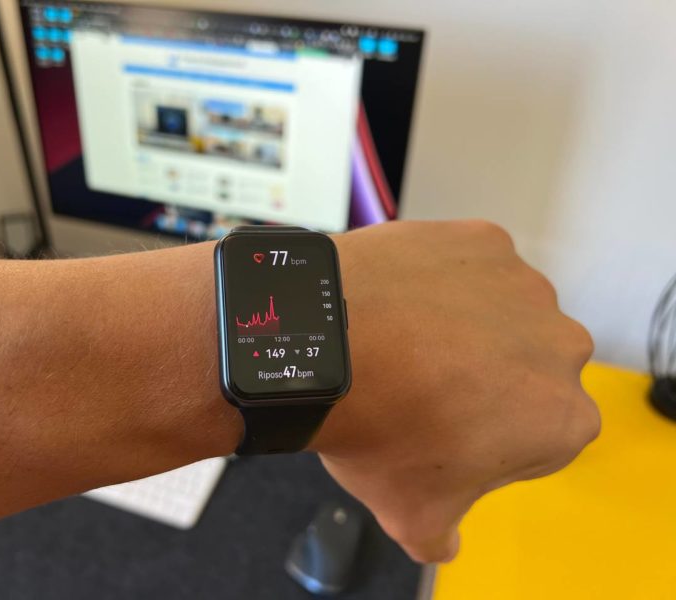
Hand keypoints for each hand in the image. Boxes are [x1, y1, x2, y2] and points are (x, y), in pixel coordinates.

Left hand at [313, 220, 599, 562]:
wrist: (323, 345)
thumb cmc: (374, 430)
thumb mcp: (411, 512)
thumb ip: (442, 536)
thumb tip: (442, 541)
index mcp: (562, 419)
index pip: (538, 435)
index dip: (490, 438)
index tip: (446, 434)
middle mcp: (561, 346)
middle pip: (526, 369)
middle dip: (486, 380)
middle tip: (421, 387)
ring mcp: (522, 285)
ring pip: (501, 313)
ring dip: (466, 326)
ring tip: (403, 340)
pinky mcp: (483, 240)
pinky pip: (469, 266)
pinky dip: (442, 280)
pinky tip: (400, 299)